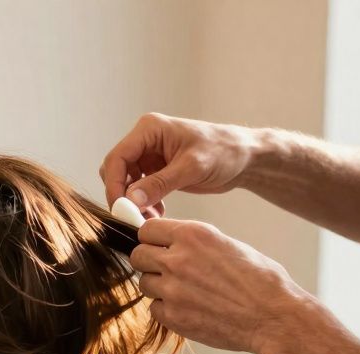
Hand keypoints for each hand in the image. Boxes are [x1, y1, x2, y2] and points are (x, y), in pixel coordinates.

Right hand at [99, 113, 262, 214]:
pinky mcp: (157, 171)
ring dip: (133, 202)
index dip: (113, 183)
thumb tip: (130, 199)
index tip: (120, 207)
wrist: (245, 158)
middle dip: (122, 195)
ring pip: (125, 182)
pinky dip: (144, 203)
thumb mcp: (192, 167)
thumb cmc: (224, 151)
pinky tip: (157, 213)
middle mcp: (146, 141)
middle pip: (116, 170)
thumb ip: (159, 183)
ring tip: (149, 217)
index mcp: (150, 129)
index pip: (117, 157)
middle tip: (133, 216)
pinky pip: (139, 190)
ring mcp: (150, 156)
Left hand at [130, 217, 313, 353]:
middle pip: (138, 256)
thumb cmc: (261, 281)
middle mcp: (177, 259)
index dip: (151, 239)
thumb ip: (196, 243)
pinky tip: (189, 309)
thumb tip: (175, 243)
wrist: (274, 317)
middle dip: (149, 262)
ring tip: (184, 292)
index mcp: (193, 235)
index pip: (147, 230)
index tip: (157, 246)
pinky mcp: (172, 316)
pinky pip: (154, 308)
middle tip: (166, 270)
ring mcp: (172, 289)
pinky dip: (167, 310)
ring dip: (158, 287)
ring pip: (144, 283)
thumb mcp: (229, 245)